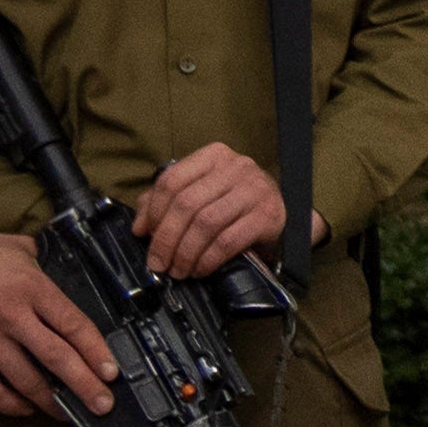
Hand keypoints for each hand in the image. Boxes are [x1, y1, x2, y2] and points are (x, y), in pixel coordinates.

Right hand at [0, 221, 115, 420]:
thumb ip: (43, 263)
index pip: (75, 326)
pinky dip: (10, 404)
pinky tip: (25, 408)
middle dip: (85, 387)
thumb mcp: (16, 246)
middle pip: (58, 359)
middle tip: (103, 406)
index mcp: (32, 288)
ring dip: (50, 402)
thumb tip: (64, 272)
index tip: (112, 372)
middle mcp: (11, 316)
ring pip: (26, 380)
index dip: (98, 353)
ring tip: (67, 414)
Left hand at [132, 142, 292, 277]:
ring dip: (186, 252)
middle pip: (186, 203)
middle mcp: (237, 167)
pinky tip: (200, 269)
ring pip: (206, 223)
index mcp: (214, 156)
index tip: (143, 235)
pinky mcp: (269, 215)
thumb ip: (167, 201)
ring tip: (178, 270)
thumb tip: (140, 227)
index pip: (172, 180)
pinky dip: (208, 259)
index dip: (152, 210)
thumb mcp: (203, 194)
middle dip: (166, 238)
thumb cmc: (236, 205)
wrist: (287, 214)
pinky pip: (228, 241)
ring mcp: (255, 190)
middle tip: (158, 262)